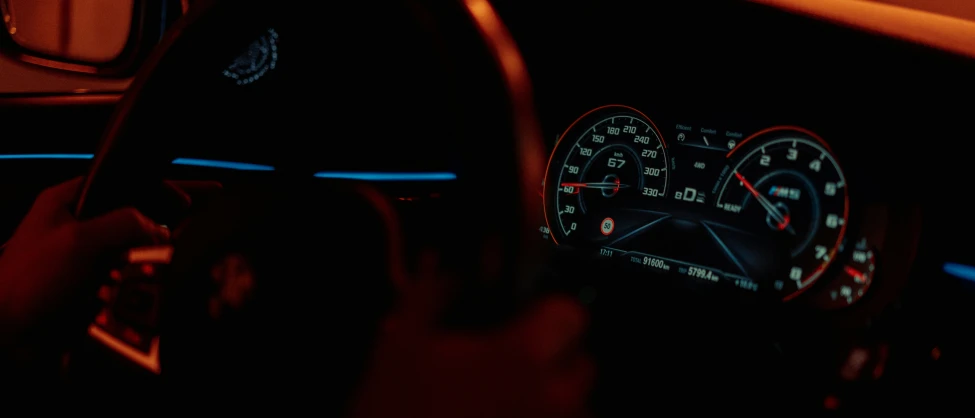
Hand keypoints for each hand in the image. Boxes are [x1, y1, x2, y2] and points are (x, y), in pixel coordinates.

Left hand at [0, 178, 168, 342]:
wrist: (7, 332)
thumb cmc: (30, 280)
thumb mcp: (79, 241)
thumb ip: (123, 223)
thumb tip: (158, 227)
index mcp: (64, 201)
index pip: (117, 181)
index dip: (151, 189)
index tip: (184, 203)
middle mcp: (72, 223)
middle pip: (126, 215)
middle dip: (151, 228)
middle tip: (175, 238)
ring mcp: (79, 255)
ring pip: (126, 247)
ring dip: (143, 257)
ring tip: (159, 265)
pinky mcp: (85, 282)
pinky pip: (120, 274)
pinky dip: (134, 279)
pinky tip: (141, 287)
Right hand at [349, 254, 592, 417]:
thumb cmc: (396, 408)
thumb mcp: (401, 344)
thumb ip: (431, 295)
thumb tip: (447, 268)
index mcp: (520, 357)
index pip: (570, 315)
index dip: (551, 311)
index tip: (528, 317)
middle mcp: (551, 398)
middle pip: (583, 364)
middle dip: (557, 359)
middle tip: (516, 362)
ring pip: (575, 406)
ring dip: (553, 399)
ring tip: (507, 399)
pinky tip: (502, 416)